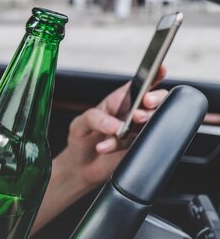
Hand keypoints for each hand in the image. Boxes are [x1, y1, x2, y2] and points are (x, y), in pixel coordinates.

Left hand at [58, 66, 168, 187]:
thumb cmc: (81, 140)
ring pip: (152, 122)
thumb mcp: (80, 124)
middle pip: (155, 100)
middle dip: (154, 101)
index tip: (159, 71)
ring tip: (119, 133)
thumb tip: (115, 125)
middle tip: (139, 111)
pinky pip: (139, 143)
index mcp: (119, 100)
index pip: (139, 85)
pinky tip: (105, 147)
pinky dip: (122, 145)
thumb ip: (95, 119)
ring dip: (140, 126)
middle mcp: (132, 113)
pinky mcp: (137, 147)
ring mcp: (137, 130)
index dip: (153, 76)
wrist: (80, 168)